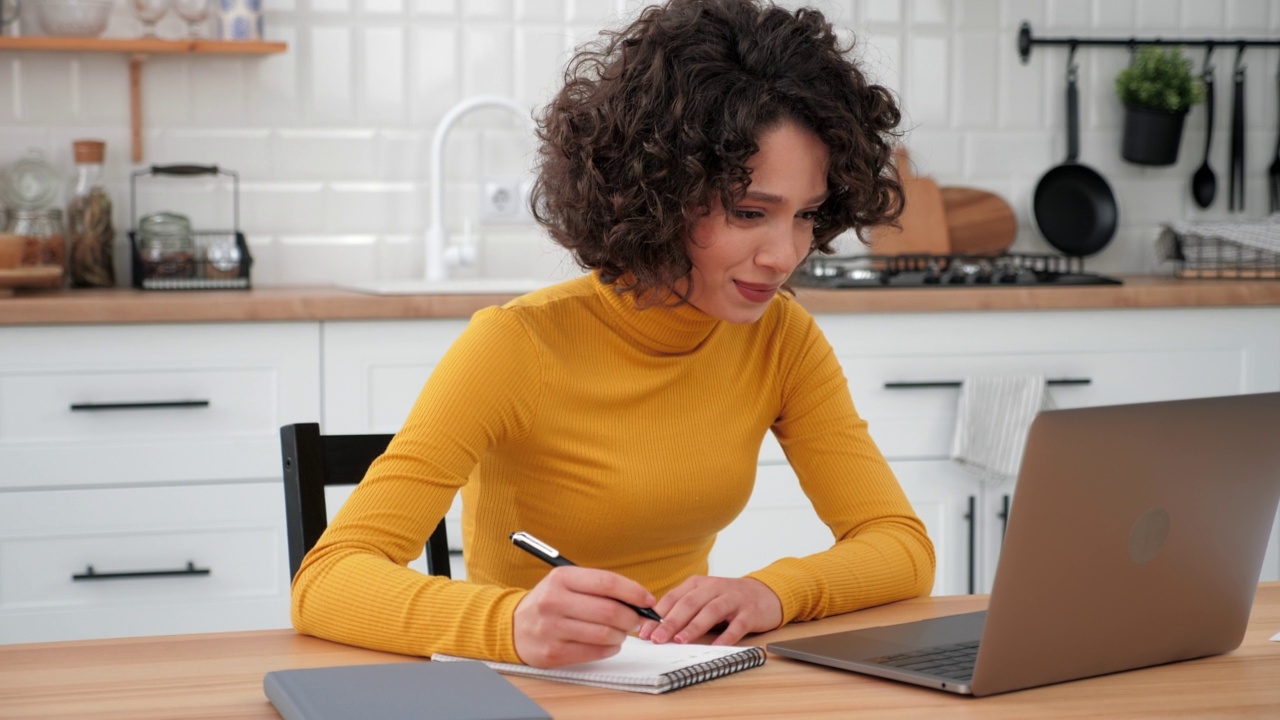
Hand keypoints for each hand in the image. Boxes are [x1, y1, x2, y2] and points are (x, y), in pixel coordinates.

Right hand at [513, 566, 657, 667]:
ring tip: (621, 631)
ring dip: (621, 634)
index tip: (648, 600)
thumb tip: (638, 599)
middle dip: (632, 617)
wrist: (513, 626)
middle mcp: (554, 601)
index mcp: (561, 578)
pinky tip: (609, 643)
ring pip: (604, 633)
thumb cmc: (549, 602)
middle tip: (637, 620)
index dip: (634, 592)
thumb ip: (599, 587)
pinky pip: (594, 652)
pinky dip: (610, 648)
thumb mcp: (567, 583)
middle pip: (609, 611)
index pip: (607, 583)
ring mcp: (552, 629)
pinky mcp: (553, 653)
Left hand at [638, 576, 781, 645]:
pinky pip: (737, 625)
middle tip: (658, 638)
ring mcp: (733, 599)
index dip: (657, 615)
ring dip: (694, 626)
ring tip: (680, 640)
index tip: (644, 631)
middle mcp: (715, 588)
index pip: (673, 598)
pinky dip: (726, 636)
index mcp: (698, 584)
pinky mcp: (750, 612)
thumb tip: (655, 627)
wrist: (765, 593)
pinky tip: (716, 647)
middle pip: (690, 603)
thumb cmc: (727, 599)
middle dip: (671, 622)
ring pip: (711, 611)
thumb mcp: (703, 597)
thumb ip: (683, 608)